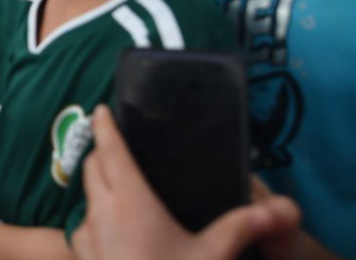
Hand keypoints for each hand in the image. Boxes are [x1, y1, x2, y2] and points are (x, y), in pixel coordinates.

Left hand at [71, 105, 300, 259]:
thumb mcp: (211, 256)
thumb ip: (239, 228)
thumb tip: (273, 210)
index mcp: (129, 201)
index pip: (110, 151)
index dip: (105, 127)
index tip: (101, 110)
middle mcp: (101, 213)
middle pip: (92, 168)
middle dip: (102, 152)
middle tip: (116, 144)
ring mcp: (86, 237)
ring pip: (86, 198)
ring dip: (98, 187)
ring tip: (120, 187)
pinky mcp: (81, 257)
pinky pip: (82, 227)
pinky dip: (95, 218)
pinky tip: (114, 230)